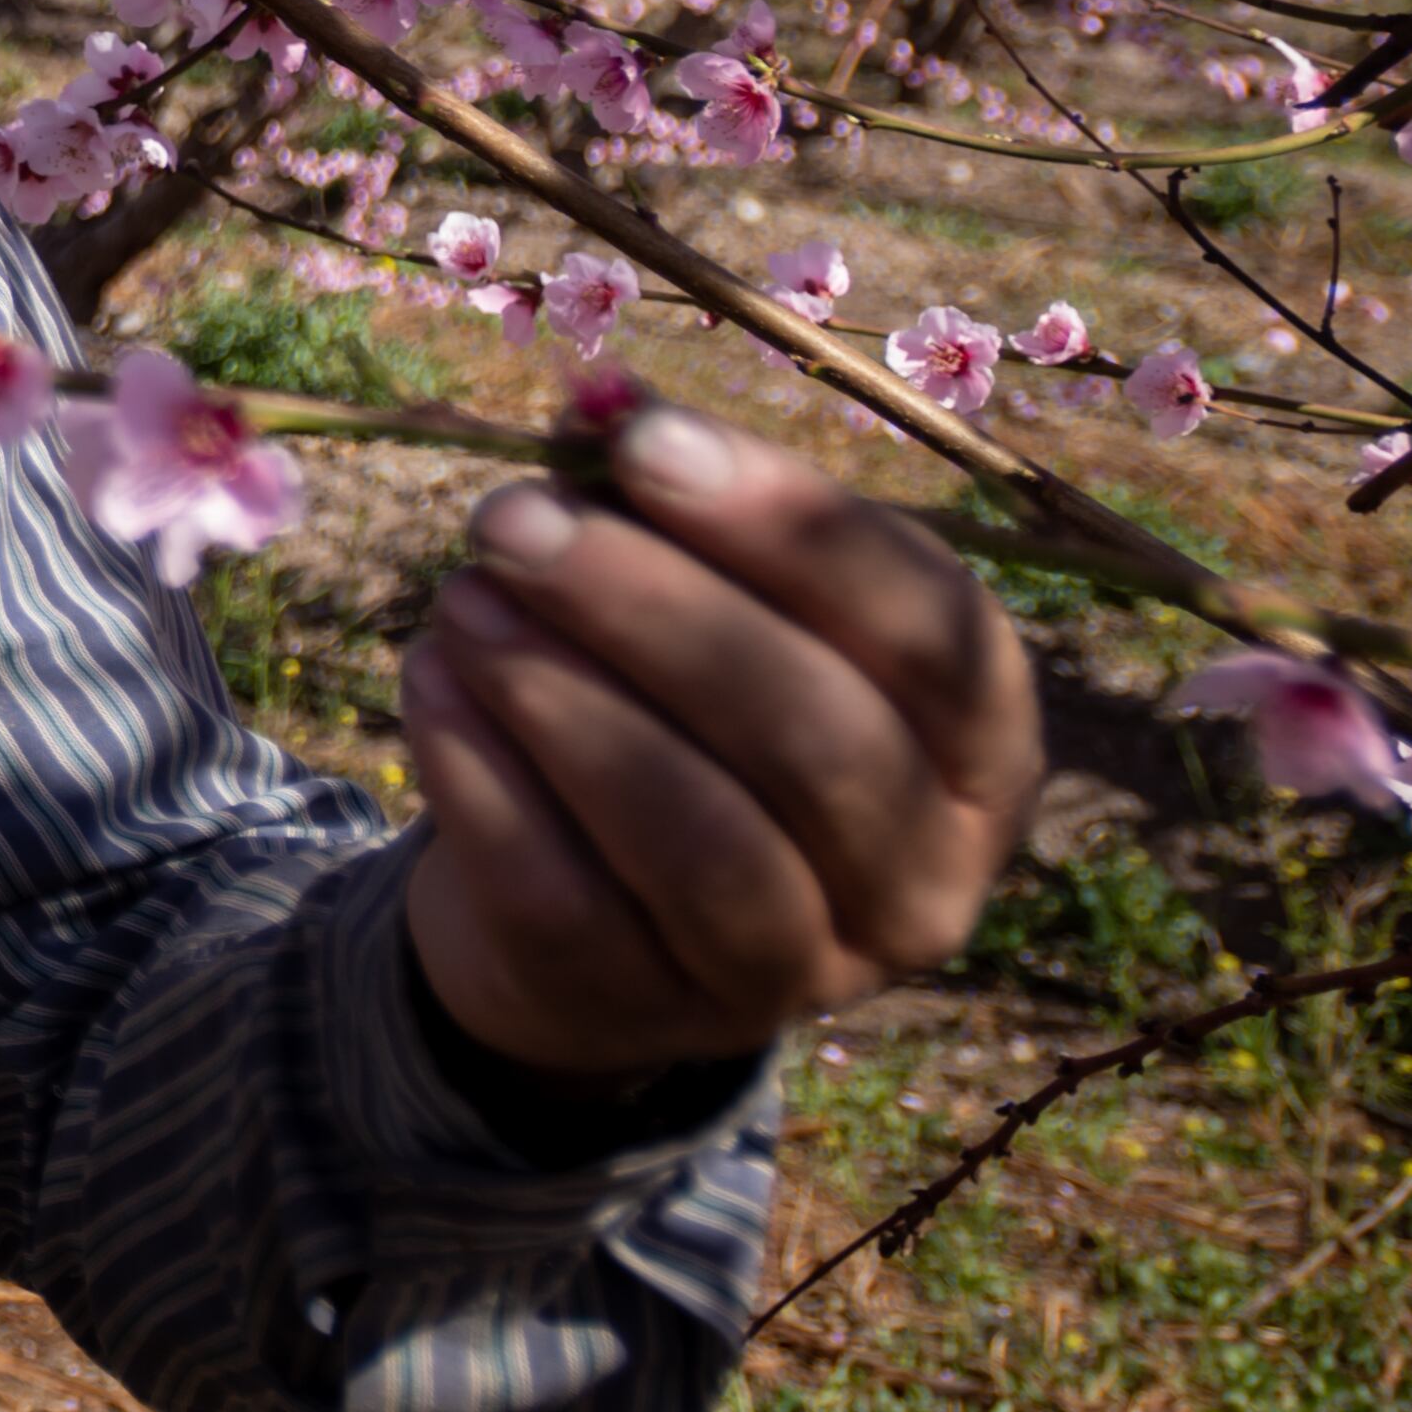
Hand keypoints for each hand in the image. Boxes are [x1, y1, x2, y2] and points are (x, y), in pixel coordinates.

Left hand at [399, 400, 1040, 1087]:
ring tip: (463, 594)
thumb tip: (603, 402)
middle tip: (509, 517)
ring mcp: (792, 971)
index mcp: (981, 750)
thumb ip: (676, 498)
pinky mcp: (643, 1009)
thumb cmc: (680, 702)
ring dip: (561, 693)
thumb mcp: (712, 596)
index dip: (782, 527)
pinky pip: (563, 895)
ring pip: (696, 833)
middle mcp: (922, 879)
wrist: (591, 908)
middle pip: (813, 735)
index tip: (638, 442)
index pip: (925, 630)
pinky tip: (430, 677)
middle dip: (648, 606)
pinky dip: (483, 774)